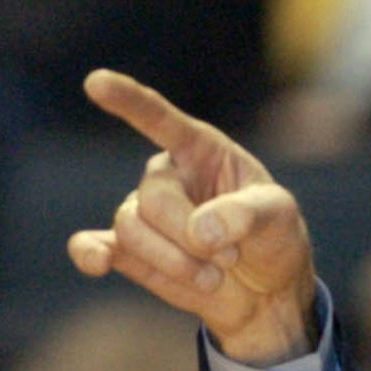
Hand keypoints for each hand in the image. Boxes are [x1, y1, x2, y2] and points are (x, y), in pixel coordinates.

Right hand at [67, 70, 317, 365]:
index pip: (160, 119)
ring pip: (132, 229)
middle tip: (230, 256)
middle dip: (192, 237)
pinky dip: (91, 254)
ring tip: (214, 276)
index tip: (95, 81)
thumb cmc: (273, 236)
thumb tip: (200, 231)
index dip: (129, 100)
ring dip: (176, 262)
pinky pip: (95, 246)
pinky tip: (97, 264)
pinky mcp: (131, 252)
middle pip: (153, 199)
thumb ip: (246, 214)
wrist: (267, 288)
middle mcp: (166, 176)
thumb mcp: (279, 216)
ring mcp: (144, 214)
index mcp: (201, 150)